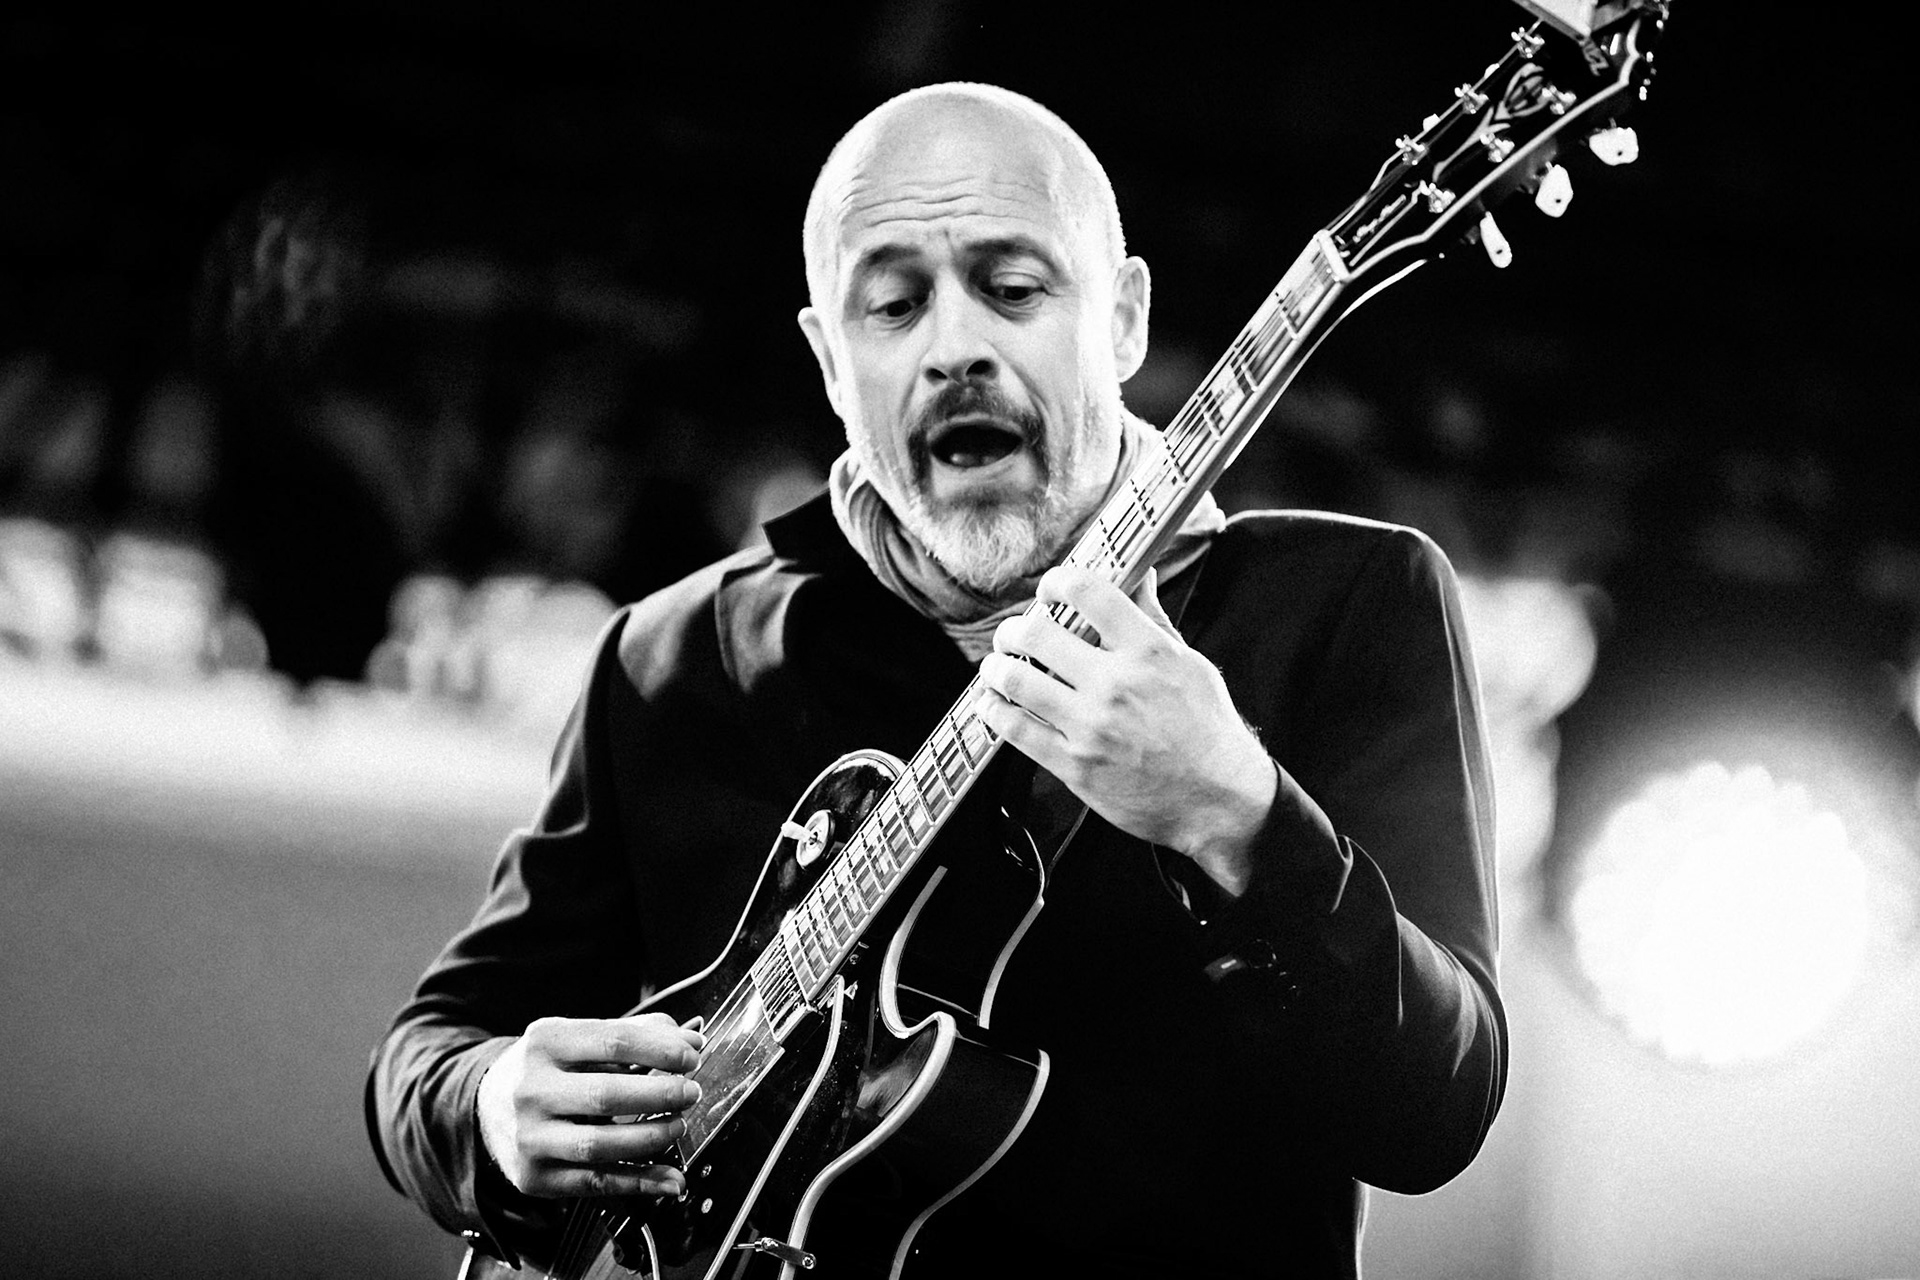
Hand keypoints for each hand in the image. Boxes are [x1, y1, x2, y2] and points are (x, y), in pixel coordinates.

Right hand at [477, 1013, 704, 1198]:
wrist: (486, 1106)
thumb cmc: (550, 1068)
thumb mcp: (580, 1038)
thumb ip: (638, 1034)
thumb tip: (691, 1040)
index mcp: (546, 1042)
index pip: (614, 1042)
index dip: (662, 1050)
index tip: (692, 1057)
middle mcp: (531, 1089)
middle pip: (607, 1095)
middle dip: (660, 1095)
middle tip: (690, 1093)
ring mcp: (529, 1137)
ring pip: (600, 1145)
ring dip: (652, 1138)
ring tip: (677, 1126)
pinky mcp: (534, 1177)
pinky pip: (596, 1184)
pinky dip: (641, 1183)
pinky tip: (671, 1177)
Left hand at [976, 565, 1276, 894]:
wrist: (1218, 799)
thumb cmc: (1208, 731)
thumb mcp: (1191, 664)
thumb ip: (1154, 619)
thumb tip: (1142, 577)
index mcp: (1149, 651)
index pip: (1088, 592)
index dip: (1058, 582)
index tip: (1050, 590)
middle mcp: (1117, 684)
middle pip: (1038, 633)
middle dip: (1015, 628)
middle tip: (1014, 633)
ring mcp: (1092, 726)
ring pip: (1015, 678)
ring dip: (996, 666)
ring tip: (997, 665)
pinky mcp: (1074, 765)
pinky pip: (1015, 729)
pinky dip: (993, 711)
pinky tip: (992, 703)